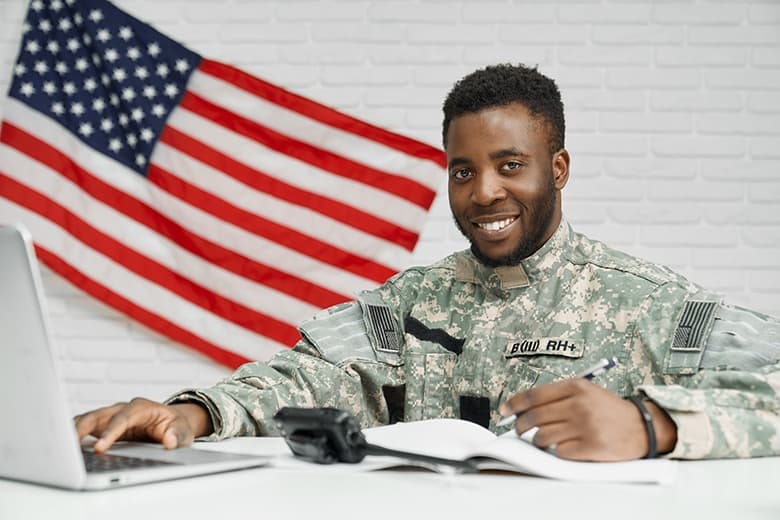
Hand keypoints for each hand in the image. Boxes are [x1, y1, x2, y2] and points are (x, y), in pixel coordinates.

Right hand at [74, 398, 212, 452]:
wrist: (171, 423)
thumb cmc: (175, 426)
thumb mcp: (183, 432)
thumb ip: (177, 436)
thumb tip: (169, 441)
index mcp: (141, 407)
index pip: (123, 418)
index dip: (110, 432)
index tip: (101, 448)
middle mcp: (122, 409)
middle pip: (98, 415)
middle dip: (83, 429)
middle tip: (70, 446)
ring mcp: (110, 416)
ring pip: (87, 420)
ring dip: (73, 431)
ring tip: (60, 446)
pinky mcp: (102, 425)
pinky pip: (84, 427)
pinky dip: (73, 435)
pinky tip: (63, 447)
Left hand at [499, 379, 676, 460]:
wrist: (642, 427)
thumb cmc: (608, 410)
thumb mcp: (586, 392)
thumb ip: (557, 397)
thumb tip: (522, 408)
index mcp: (576, 387)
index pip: (534, 395)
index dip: (514, 404)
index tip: (504, 411)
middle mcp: (579, 404)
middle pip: (535, 417)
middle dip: (521, 426)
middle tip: (520, 429)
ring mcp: (585, 426)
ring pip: (543, 436)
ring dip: (539, 441)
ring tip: (545, 440)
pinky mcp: (591, 447)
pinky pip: (559, 452)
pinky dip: (558, 452)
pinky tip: (567, 447)